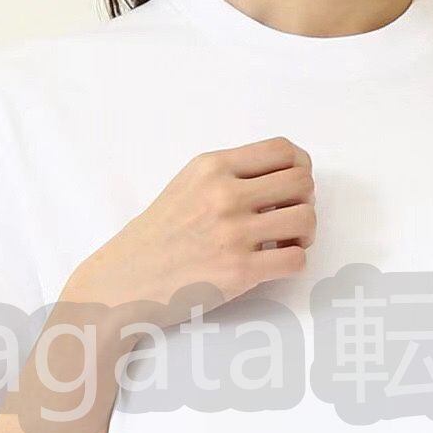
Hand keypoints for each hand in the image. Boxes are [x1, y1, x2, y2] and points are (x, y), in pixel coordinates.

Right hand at [64, 136, 313, 312]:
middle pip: (302, 181)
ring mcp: (233, 234)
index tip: (294, 186)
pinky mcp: (240, 271)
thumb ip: (228, 175)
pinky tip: (276, 263)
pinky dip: (294, 262)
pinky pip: (296, 260)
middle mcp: (225, 195)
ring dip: (305, 233)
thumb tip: (280, 178)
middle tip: (291, 218)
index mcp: (212, 167)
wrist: (126, 282)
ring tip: (287, 242)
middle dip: (306, 200)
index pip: (282, 150)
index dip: (301, 167)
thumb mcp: (186, 185)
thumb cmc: (157, 238)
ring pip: (306, 220)